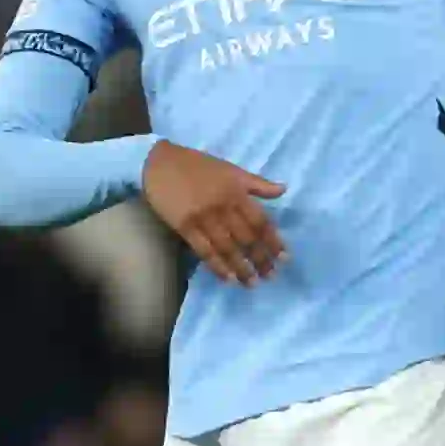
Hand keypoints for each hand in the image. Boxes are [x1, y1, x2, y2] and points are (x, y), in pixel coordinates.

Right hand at [141, 142, 286, 284]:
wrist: (160, 162)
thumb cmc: (199, 166)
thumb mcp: (232, 169)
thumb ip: (257, 183)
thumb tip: (284, 189)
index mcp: (237, 193)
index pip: (261, 222)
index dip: (273, 241)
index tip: (284, 258)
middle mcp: (223, 207)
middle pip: (247, 239)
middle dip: (260, 259)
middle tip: (270, 276)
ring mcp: (203, 218)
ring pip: (227, 248)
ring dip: (241, 268)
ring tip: (251, 282)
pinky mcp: (185, 227)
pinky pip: (204, 251)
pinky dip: (217, 266)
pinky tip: (228, 278)